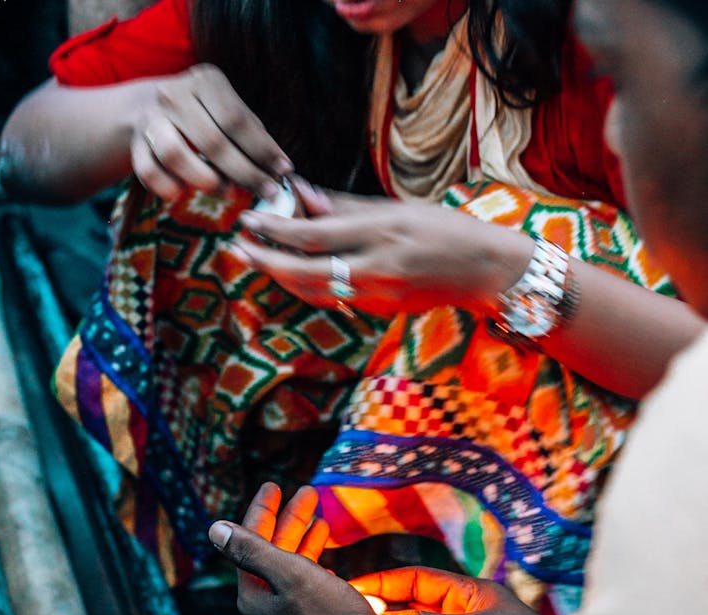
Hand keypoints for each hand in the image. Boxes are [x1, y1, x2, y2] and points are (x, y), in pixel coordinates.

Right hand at [131, 64, 292, 200]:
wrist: (148, 107)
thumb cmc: (204, 115)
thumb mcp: (227, 110)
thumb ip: (252, 134)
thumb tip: (281, 169)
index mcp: (205, 81)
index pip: (237, 120)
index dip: (262, 150)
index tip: (283, 171)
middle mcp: (174, 94)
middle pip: (212, 142)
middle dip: (244, 173)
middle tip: (265, 192)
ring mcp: (151, 118)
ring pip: (176, 156)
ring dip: (206, 181)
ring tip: (227, 192)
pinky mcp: (135, 144)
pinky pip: (150, 174)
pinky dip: (169, 189)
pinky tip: (185, 194)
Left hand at [209, 485, 425, 614]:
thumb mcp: (291, 575)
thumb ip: (252, 549)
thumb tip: (213, 529)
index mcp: (254, 597)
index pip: (251, 543)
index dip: (263, 510)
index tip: (275, 484)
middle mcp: (266, 613)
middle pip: (272, 556)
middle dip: (289, 522)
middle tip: (308, 494)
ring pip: (291, 574)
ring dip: (304, 544)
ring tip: (322, 521)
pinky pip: (306, 594)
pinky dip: (315, 570)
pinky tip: (329, 565)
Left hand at [236, 195, 529, 316]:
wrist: (482, 272)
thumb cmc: (443, 230)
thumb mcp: (397, 207)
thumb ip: (347, 205)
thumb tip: (302, 195)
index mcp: (381, 233)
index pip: (315, 234)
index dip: (276, 229)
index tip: (249, 219)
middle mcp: (376, 269)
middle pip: (306, 270)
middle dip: (267, 261)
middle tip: (238, 248)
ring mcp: (377, 296)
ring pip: (315, 291)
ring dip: (281, 277)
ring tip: (257, 260)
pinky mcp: (379, 311)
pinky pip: (334, 298)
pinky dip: (308, 286)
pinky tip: (291, 274)